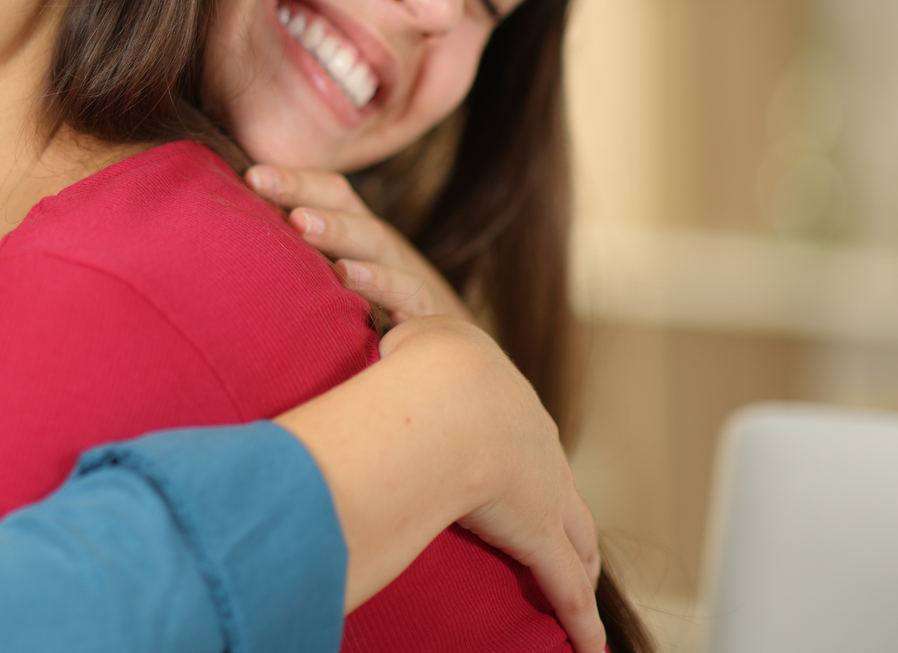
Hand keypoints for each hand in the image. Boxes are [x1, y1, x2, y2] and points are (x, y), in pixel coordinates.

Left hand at [245, 165, 473, 324]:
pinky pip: (403, 293)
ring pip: (373, 243)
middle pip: (346, 208)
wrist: (454, 362)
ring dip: (335, 229)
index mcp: (359, 234)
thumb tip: (237, 242)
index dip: (294, 178)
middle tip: (259, 180)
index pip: (332, 192)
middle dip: (302, 191)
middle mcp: (382, 248)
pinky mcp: (427, 315)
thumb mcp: (343, 281)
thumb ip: (303, 259)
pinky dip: (377, 281)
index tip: (249, 173)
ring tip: (298, 222)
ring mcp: (407, 276)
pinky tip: (346, 275)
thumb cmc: (378, 317)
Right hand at [274, 316, 603, 652]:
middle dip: (565, 509)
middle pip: (557, 484)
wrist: (447, 390)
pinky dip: (580, 618)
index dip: (523, 455)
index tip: (521, 469)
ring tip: (584, 583)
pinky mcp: (538, 534)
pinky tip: (592, 645)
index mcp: (499, 398)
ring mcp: (540, 491)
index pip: (519, 432)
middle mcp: (532, 442)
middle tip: (572, 534)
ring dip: (580, 561)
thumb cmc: (415, 364)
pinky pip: (564, 585)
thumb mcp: (396, 344)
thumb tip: (328, 300)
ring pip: (574, 534)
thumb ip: (371, 339)